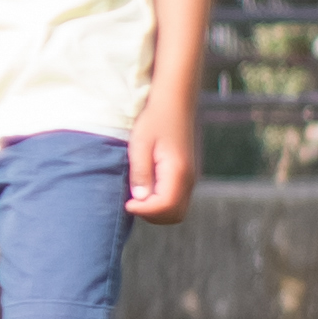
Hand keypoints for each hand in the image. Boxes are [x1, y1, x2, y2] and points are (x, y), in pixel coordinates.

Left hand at [126, 93, 199, 224]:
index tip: (127, 203)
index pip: (165, 206)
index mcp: (178, 171)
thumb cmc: (155, 119)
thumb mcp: (140, 144)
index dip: (145, 210)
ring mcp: (190, 179)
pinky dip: (162, 204)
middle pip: (174, 215)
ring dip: (157, 211)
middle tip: (132, 202)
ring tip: (138, 197)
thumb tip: (139, 199)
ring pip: (177, 211)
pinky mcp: (186, 177)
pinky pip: (177, 201)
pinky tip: (146, 190)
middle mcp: (189, 178)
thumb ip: (140, 172)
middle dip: (151, 215)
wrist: (174, 103)